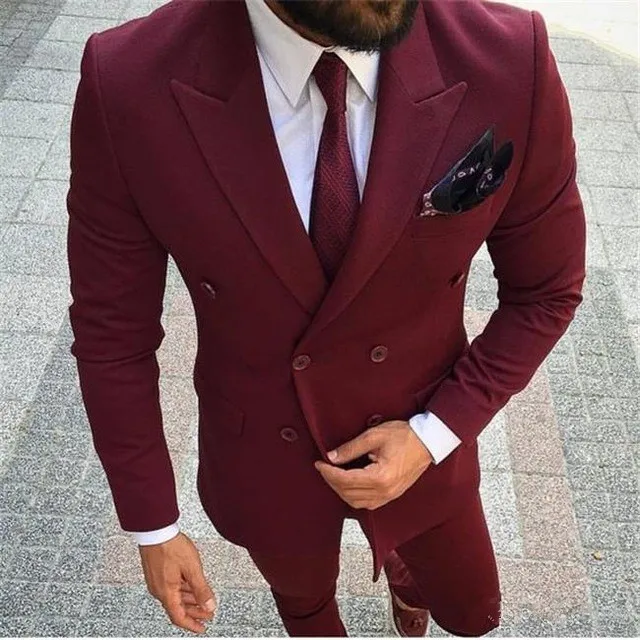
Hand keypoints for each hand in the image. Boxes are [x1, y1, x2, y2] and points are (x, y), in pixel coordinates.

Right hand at [138, 531, 215, 633]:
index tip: (201, 628)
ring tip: (202, 601)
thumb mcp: (192, 568)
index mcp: (166, 592)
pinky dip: (183, 590)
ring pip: (175, 597)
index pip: (179, 617)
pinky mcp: (157, 572)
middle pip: (177, 608)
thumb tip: (209, 605)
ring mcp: (156, 581)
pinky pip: (171, 587)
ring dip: (190, 601)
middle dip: (194, 612)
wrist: (156, 531)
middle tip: (207, 614)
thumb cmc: (170, 545)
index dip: (192, 624)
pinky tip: (191, 586)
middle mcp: (159, 590)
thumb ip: (202, 589)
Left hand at [314, 420, 432, 509]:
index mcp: (380, 477)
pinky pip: (368, 503)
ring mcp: (389, 496)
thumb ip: (351, 448)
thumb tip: (331, 457)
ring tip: (333, 475)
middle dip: (332, 481)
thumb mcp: (374, 436)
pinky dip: (354, 496)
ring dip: (341, 491)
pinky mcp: (392, 495)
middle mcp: (385, 491)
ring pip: (356, 502)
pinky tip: (348, 484)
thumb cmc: (404, 436)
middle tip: (323, 467)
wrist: (427, 442)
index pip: (346, 480)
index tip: (319, 463)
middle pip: (348, 494)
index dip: (328, 472)